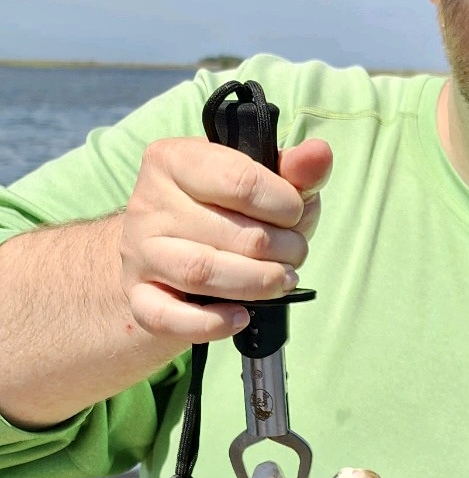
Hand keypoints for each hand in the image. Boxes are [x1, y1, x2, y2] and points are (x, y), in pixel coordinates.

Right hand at [117, 135, 331, 345]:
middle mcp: (149, 204)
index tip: (295, 215)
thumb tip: (320, 154)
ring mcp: (140, 252)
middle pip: (230, 232)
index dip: (284, 205)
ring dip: (258, 283)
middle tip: (295, 254)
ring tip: (281, 281)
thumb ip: (295, 171)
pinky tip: (241, 315)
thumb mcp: (263, 185)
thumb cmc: (225, 213)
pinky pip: (168, 316)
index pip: (239, 180)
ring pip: (202, 272)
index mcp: (174, 160)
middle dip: (281, 249)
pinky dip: (213, 323)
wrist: (168, 254)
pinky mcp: (138, 296)